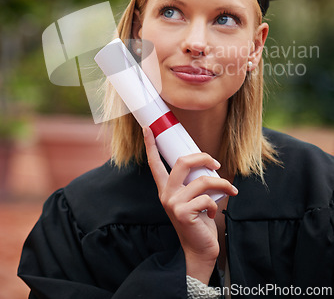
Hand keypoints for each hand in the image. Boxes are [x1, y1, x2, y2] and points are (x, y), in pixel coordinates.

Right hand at [143, 126, 237, 283]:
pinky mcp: (183, 212)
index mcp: (166, 188)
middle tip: (216, 163)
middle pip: (182, 161)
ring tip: (230, 189)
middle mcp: (166, 193)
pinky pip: (207, 198)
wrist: (200, 249)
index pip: (155, 163)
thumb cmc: (199, 221)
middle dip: (203, 157)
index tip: (148, 128)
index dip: (151, 145)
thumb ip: (194, 181)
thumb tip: (208, 162)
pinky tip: (214, 212)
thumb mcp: (193, 197)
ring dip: (222, 183)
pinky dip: (216, 203)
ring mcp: (173, 203)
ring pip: (202, 180)